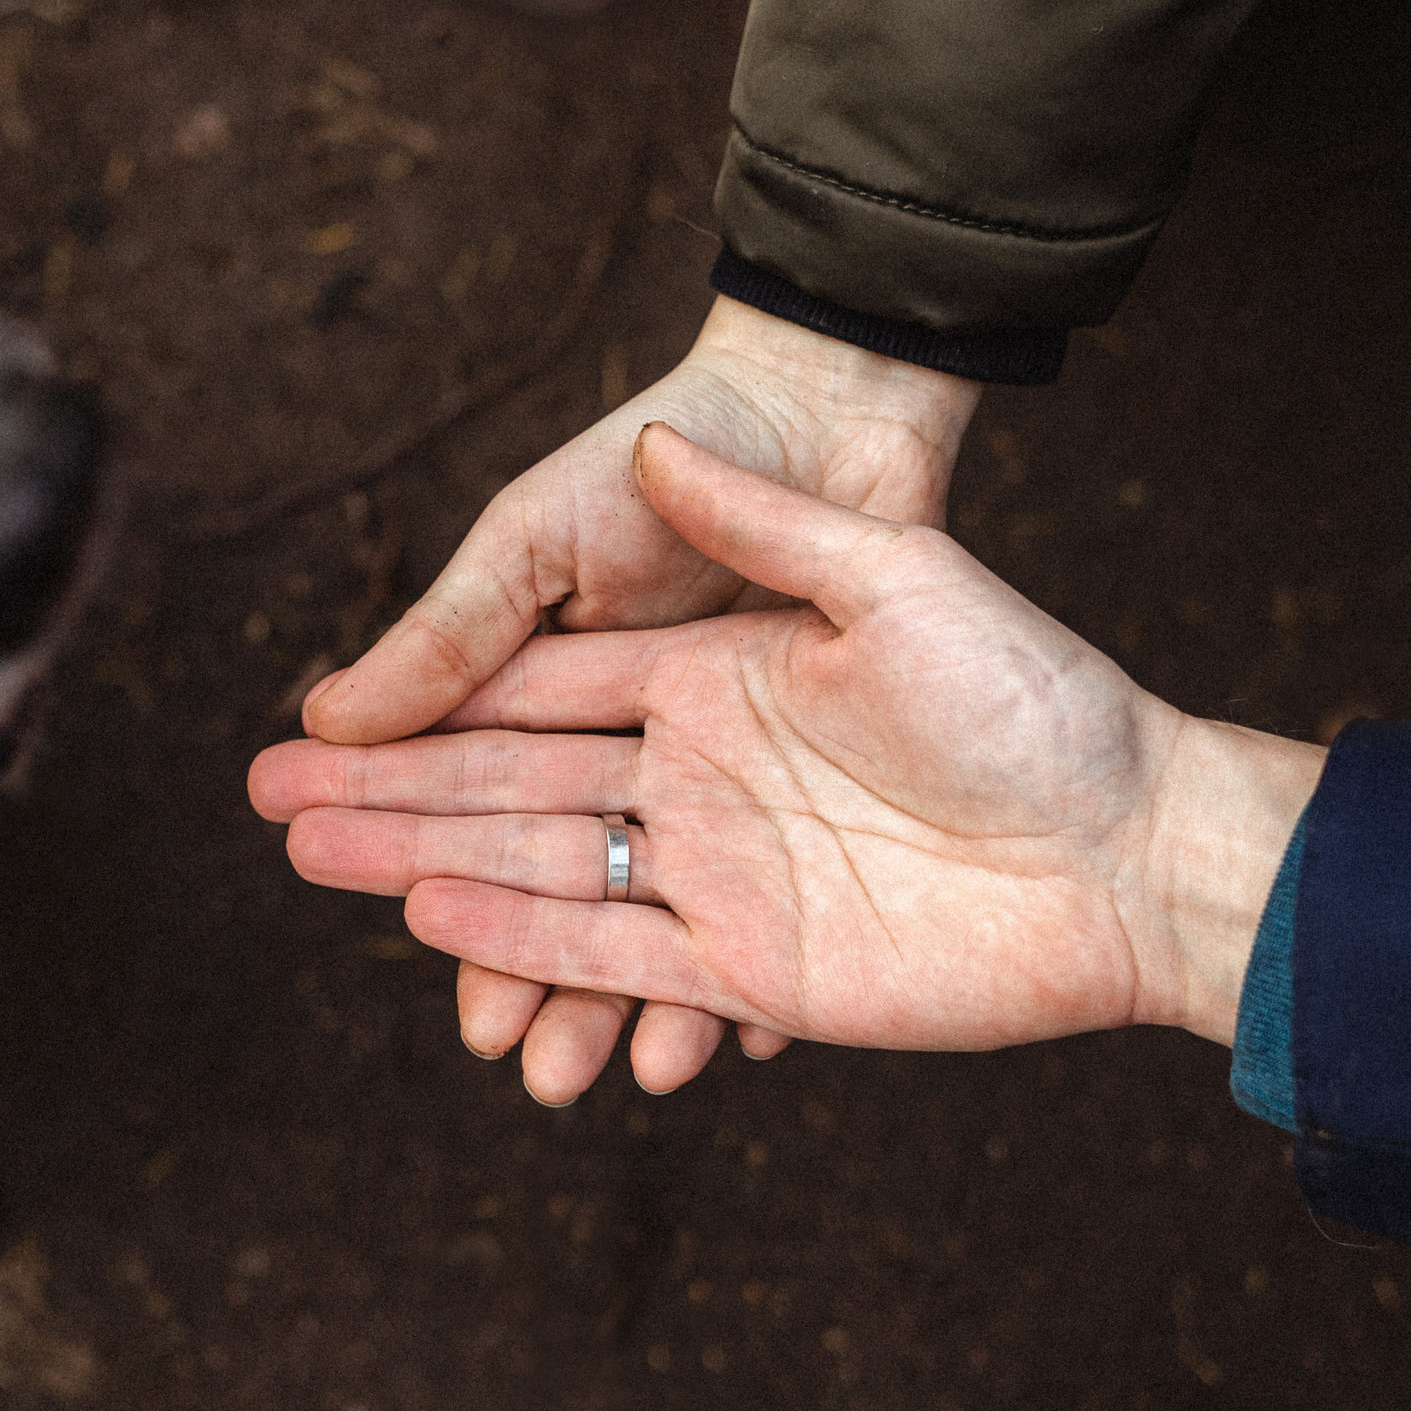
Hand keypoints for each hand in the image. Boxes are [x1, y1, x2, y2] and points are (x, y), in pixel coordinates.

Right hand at [299, 297, 982, 1081]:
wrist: (1132, 819)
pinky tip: (454, 944)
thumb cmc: (1016, 668)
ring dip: (439, 878)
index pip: (523, 697)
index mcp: (692, 674)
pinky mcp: (756, 963)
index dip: (420, 713)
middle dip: (391, 799)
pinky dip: (541, 949)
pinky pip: (626, 956)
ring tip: (334, 874)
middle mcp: (685, 773)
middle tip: (277, 816)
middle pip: (508, 791)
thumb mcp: (876, 569)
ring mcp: (716, 871)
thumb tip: (648, 447)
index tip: (315, 729)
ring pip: (548, 876)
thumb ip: (747, 520)